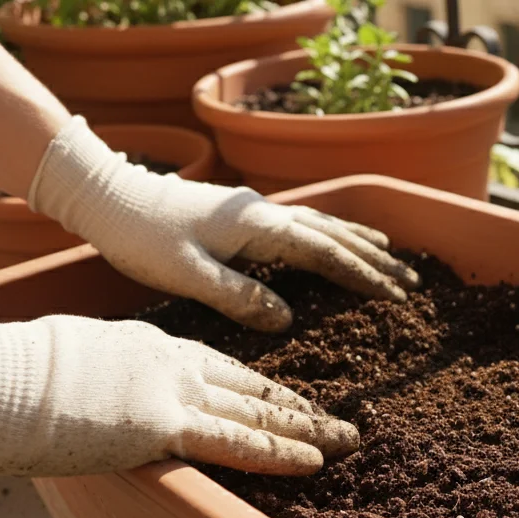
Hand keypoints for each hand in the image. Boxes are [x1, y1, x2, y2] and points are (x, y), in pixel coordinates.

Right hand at [0, 293, 357, 476]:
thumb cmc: (12, 372)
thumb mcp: (71, 367)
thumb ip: (102, 382)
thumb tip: (99, 403)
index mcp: (151, 344)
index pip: (221, 368)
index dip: (260, 387)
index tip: (289, 399)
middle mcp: (173, 361)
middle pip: (252, 385)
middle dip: (298, 405)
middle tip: (340, 419)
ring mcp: (172, 391)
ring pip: (257, 411)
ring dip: (307, 429)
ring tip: (348, 440)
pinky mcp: (163, 425)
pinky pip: (236, 441)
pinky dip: (279, 451)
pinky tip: (313, 461)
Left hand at [28, 117, 419, 331]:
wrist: (107, 197)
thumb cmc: (141, 238)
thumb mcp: (186, 275)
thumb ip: (237, 296)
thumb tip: (286, 320)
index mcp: (257, 226)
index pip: (324, 252)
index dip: (363, 274)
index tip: (395, 295)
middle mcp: (264, 212)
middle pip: (334, 233)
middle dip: (375, 258)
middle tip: (411, 281)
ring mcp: (255, 208)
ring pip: (322, 223)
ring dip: (359, 240)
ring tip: (392, 254)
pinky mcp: (243, 212)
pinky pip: (303, 221)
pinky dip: (332, 231)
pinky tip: (334, 237)